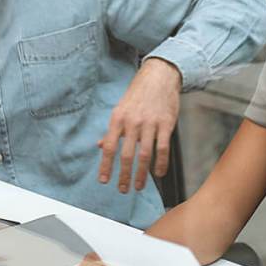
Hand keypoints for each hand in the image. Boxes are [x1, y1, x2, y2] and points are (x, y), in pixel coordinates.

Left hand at [98, 58, 180, 192]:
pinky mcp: (166, 124)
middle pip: (126, 155)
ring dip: (141, 174)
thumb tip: (99, 145)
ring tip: (138, 186)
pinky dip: (161, 163)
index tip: (104, 180)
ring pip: (145, 155)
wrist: (159, 76)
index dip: (106, 166)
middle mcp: (132, 122)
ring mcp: (150, 123)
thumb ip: (112, 129)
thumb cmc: (138, 94)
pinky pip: (163, 148)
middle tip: (123, 189)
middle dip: (124, 175)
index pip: (108, 147)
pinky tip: (158, 173)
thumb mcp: (120, 108)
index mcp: (118, 118)